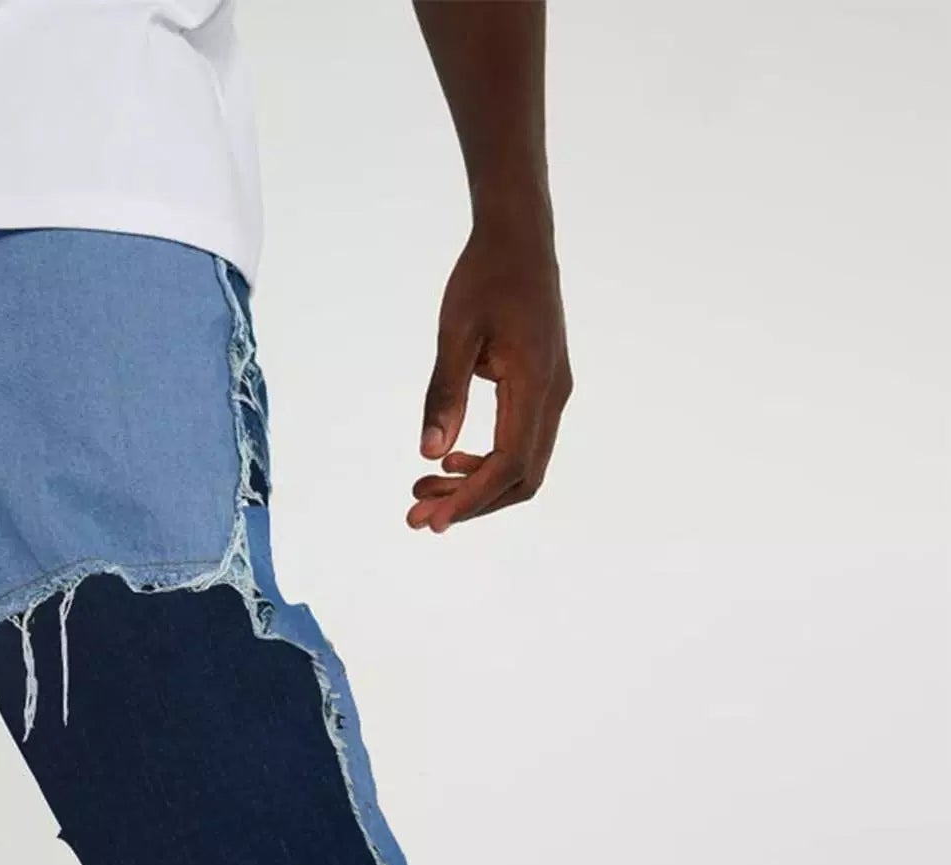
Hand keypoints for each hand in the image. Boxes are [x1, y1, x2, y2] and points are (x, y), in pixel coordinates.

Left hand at [409, 218, 571, 530]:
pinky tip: (450, 463)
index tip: (431, 520)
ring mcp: (554, 395)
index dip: (471, 499)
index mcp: (536, 383)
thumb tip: (429, 454)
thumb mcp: (456, 333)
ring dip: (476, 489)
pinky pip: (522, 445)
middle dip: (470, 505)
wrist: (519, 238)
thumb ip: (444, 394)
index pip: (509, 464)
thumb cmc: (485, 276)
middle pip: (521, 478)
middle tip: (416, 515)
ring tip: (423, 491)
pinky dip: (487, 465)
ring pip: (523, 467)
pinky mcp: (544, 390)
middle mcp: (554, 396)